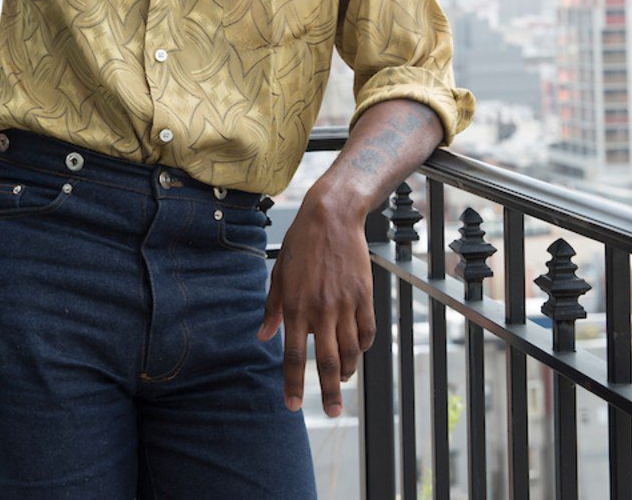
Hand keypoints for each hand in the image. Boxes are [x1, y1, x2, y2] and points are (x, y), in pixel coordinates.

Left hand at [257, 189, 375, 416]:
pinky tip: (356, 352)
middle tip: (333, 413)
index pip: (293, 355)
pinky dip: (362, 348)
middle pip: (326, 362)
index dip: (292, 384)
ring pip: (350, 351)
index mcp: (295, 306)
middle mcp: (320, 310)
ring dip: (346, 371)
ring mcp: (345, 304)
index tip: (293, 406)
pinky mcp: (364, 296)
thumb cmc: (300, 245)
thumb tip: (264, 337)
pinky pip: (367, 332)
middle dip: (328, 392)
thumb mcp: (278, 274)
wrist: (332, 218)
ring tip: (341, 381)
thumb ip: (272, 309)